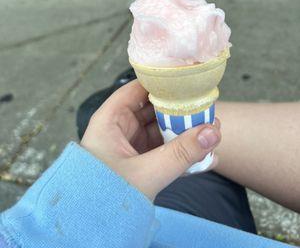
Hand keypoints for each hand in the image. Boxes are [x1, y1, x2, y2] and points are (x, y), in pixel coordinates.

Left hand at [81, 80, 220, 199]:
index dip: (162, 81)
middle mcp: (120, 127)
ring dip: (184, 131)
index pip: (138, 88)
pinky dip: (181, 151)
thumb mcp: (146, 172)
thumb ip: (181, 153)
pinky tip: (204, 154)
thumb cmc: (104, 195)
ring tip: (211, 130)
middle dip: (180, 108)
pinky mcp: (140, 161)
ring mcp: (131, 145)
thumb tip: (213, 132)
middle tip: (207, 107)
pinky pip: (163, 149)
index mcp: (111, 119)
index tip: (188, 78)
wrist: (91, 227)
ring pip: (161, 129)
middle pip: (154, 108)